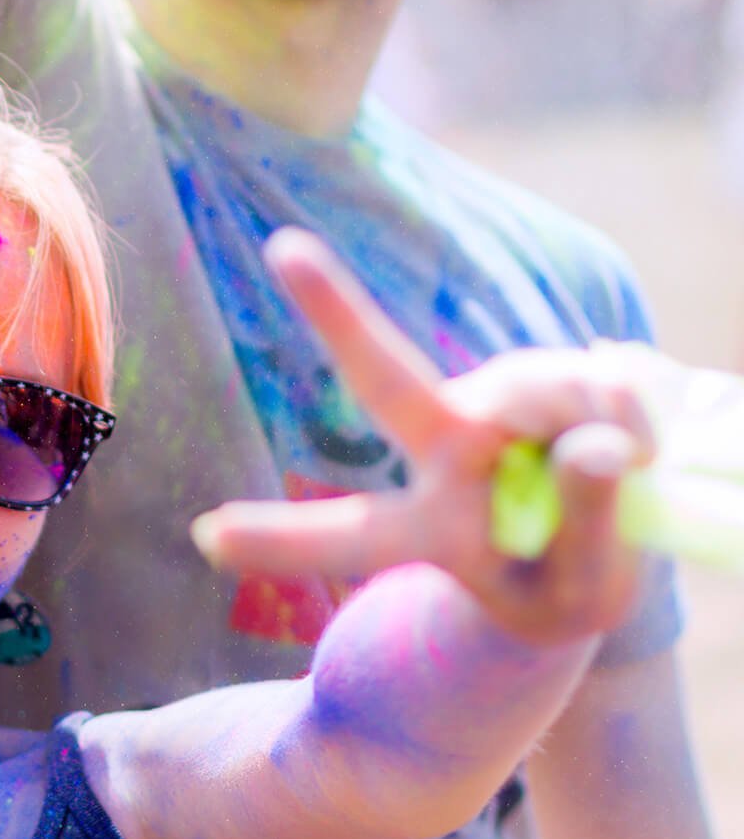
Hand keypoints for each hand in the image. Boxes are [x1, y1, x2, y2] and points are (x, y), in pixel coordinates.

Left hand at [191, 229, 652, 645]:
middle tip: (282, 248)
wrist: (600, 546)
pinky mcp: (545, 373)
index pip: (348, 535)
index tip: (205, 537)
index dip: (283, 540)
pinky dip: (630, 416)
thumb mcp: (580, 590)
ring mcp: (492, 404)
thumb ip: (586, 528)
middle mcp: (443, 451)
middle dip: (338, 312)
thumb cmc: (563, 583)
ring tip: (624, 473)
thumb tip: (590, 445)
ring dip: (600, 427)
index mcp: (423, 529)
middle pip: (387, 380)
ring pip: (546, 391)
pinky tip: (632, 447)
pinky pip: (602, 381)